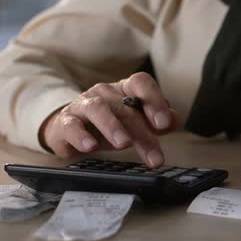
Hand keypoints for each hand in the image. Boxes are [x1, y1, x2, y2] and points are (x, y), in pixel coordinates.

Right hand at [40, 72, 180, 167]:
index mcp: (125, 89)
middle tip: (155, 156)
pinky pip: (71, 125)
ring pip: (98, 110)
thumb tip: (175, 120)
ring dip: (112, 127)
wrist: (70, 129)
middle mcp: (104, 93)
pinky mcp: (65, 122)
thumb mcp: (137, 123)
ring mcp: (83, 105)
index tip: (163, 123)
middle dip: (143, 133)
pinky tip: (90, 147)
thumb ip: (159, 121)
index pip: (141, 83)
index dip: (154, 100)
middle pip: (125, 107)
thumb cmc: (110, 124)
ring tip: (124, 144)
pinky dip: (80, 136)